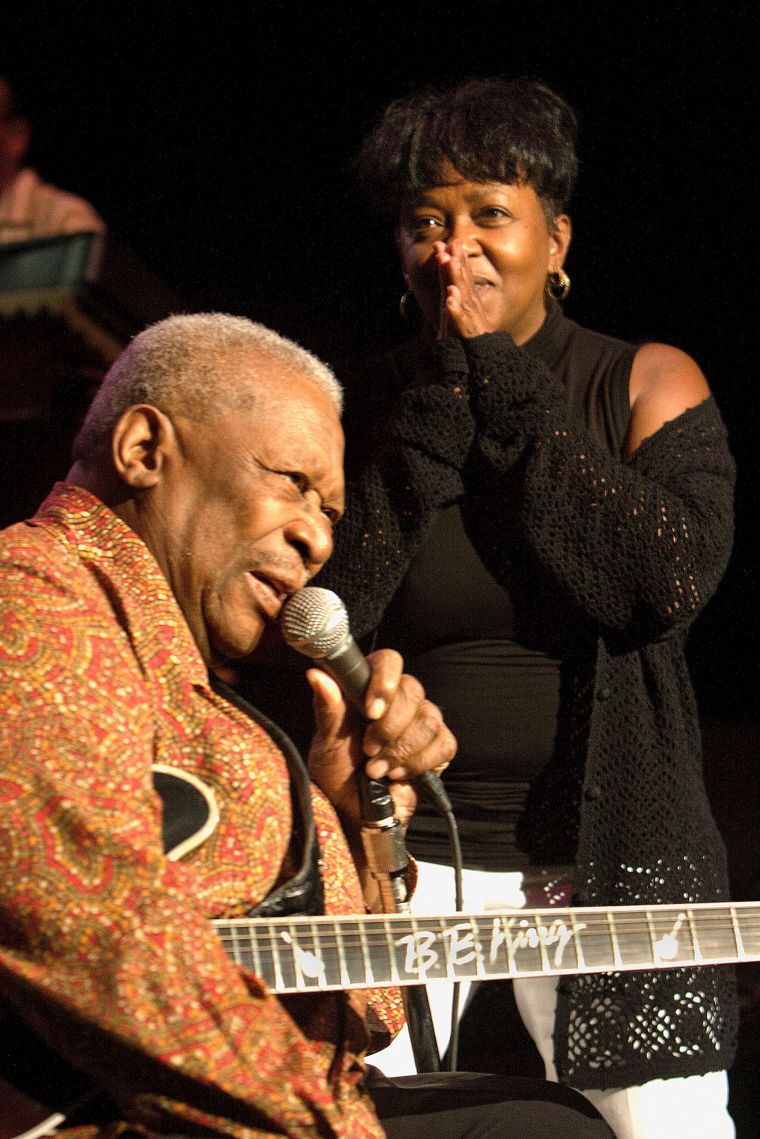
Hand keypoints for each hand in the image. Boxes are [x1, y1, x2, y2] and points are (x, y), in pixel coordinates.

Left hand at [305, 649, 455, 830]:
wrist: (354, 813)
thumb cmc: (337, 774)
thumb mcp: (327, 742)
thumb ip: (328, 708)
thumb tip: (317, 675)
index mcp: (369, 688)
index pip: (389, 661)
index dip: (385, 682)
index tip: (370, 711)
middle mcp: (398, 700)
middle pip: (413, 690)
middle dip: (389, 727)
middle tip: (368, 750)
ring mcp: (421, 722)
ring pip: (429, 718)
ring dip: (401, 749)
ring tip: (378, 769)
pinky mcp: (438, 747)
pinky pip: (444, 744)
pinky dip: (420, 763)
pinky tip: (399, 774)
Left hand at [434, 239, 493, 339]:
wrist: (484, 367)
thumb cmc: (469, 344)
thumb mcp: (457, 322)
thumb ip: (453, 304)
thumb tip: (448, 286)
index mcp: (469, 305)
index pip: (462, 279)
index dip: (455, 261)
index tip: (445, 244)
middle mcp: (473, 310)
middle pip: (464, 283)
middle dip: (457, 263)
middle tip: (450, 245)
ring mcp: (473, 322)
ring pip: (464, 298)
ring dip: (458, 280)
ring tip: (451, 263)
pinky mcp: (471, 337)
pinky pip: (462, 323)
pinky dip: (456, 311)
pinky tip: (450, 300)